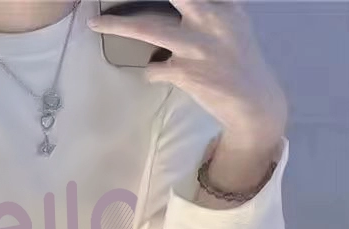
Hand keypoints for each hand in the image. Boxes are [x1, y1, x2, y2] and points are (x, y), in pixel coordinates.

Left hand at [88, 0, 287, 147]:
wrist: (253, 100)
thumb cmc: (237, 59)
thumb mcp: (232, 24)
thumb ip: (211, 8)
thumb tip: (183, 8)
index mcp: (224, 4)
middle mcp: (211, 18)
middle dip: (134, 5)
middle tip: (103, 12)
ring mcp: (196, 45)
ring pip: (147, 29)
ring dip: (118, 26)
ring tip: (95, 23)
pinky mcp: (186, 72)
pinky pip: (153, 69)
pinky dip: (152, 72)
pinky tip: (159, 74)